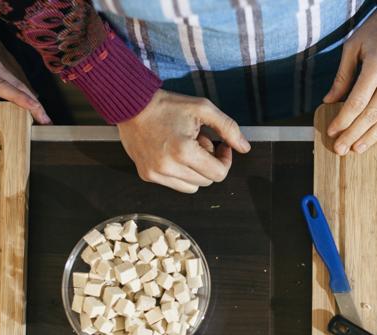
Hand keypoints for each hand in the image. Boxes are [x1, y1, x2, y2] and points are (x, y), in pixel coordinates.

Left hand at [0, 26, 50, 123]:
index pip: (3, 87)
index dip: (21, 98)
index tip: (36, 109)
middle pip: (18, 86)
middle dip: (34, 104)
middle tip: (46, 120)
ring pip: (21, 79)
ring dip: (33, 95)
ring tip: (43, 113)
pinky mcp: (1, 53)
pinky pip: (18, 71)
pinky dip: (26, 85)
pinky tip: (31, 94)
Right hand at [118, 90, 250, 192]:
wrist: (131, 105)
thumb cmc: (167, 105)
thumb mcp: (203, 109)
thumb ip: (228, 128)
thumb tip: (244, 148)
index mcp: (184, 151)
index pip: (218, 174)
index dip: (225, 160)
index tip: (221, 146)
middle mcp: (168, 167)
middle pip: (206, 181)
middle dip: (209, 164)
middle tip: (201, 142)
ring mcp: (155, 174)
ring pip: (191, 187)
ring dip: (195, 171)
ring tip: (186, 148)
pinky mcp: (147, 175)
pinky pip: (174, 184)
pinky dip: (180, 173)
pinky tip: (173, 153)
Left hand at [323, 12, 376, 154]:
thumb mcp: (353, 47)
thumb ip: (342, 76)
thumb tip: (329, 100)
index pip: (357, 102)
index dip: (343, 120)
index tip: (332, 132)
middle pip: (373, 114)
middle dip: (355, 134)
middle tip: (342, 150)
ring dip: (373, 136)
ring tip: (358, 148)